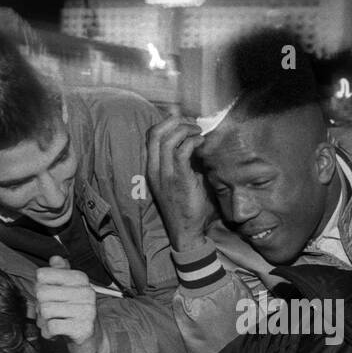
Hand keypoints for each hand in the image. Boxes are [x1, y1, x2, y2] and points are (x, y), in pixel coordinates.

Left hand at [36, 256, 107, 352]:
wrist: (92, 341)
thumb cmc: (74, 313)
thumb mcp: (67, 290)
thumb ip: (60, 273)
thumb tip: (55, 258)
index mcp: (80, 278)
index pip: (42, 275)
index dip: (40, 288)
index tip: (50, 297)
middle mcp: (86, 292)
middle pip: (42, 293)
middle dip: (40, 307)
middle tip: (51, 314)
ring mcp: (87, 311)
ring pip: (45, 310)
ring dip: (44, 322)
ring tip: (54, 323)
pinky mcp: (83, 329)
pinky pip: (52, 327)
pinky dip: (48, 333)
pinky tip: (56, 334)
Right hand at [146, 116, 213, 250]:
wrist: (186, 231)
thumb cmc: (185, 207)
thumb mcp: (178, 181)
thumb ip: (182, 162)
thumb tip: (194, 143)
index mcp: (152, 168)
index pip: (150, 136)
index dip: (166, 122)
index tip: (183, 122)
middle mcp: (155, 169)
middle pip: (156, 132)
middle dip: (176, 121)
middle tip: (193, 123)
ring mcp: (165, 174)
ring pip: (169, 139)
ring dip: (186, 129)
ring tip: (198, 132)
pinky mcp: (178, 179)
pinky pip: (182, 151)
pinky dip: (192, 141)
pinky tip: (201, 143)